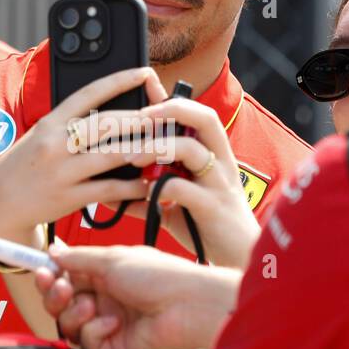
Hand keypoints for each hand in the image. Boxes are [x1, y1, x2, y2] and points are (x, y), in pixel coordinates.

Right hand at [0, 68, 166, 242]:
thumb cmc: (26, 164)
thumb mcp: (41, 134)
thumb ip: (70, 123)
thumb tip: (112, 113)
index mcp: (51, 122)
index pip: (88, 94)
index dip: (119, 80)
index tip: (143, 73)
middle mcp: (56, 143)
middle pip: (106, 124)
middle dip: (140, 120)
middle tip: (163, 118)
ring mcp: (63, 171)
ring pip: (112, 155)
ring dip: (143, 151)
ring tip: (164, 147)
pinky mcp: (69, 197)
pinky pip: (108, 190)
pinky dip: (131, 186)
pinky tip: (147, 183)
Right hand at [33, 244, 238, 348]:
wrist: (188, 305)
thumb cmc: (158, 275)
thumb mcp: (113, 259)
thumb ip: (79, 258)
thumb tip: (52, 251)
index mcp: (104, 274)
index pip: (66, 275)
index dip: (50, 275)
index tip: (40, 271)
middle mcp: (104, 298)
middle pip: (61, 302)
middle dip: (54, 295)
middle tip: (60, 288)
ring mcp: (109, 323)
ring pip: (69, 324)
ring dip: (72, 313)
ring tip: (90, 305)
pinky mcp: (115, 347)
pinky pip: (88, 342)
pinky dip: (95, 330)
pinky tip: (114, 322)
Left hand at [119, 96, 259, 268]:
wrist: (239, 261)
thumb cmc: (206, 227)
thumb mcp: (177, 205)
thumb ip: (149, 193)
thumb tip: (110, 192)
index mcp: (213, 155)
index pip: (195, 114)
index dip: (169, 99)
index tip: (144, 88)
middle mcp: (220, 163)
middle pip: (202, 118)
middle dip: (168, 111)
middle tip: (138, 117)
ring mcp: (219, 183)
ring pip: (189, 149)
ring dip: (156, 149)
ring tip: (132, 158)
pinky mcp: (213, 207)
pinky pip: (183, 189)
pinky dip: (159, 189)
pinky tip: (145, 194)